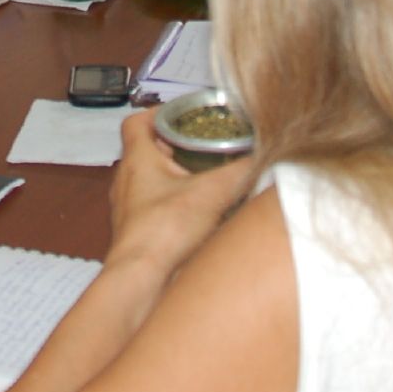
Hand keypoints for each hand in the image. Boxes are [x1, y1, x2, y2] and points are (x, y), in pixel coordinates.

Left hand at [104, 109, 256, 272]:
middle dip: (176, 145)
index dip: (157, 112)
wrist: (141, 280)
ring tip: (207, 177)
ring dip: (177, 176)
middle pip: (148, 150)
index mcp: (137, 160)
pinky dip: (175, 203)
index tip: (183, 114)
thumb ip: (241, 171)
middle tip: (204, 144)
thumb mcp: (212, 193)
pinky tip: (200, 213)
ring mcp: (129, 208)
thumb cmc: (165, 231)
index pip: (135, 122)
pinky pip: (154, 206)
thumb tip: (266, 155)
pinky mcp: (137, 231)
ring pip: (151, 180)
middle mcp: (127, 181)